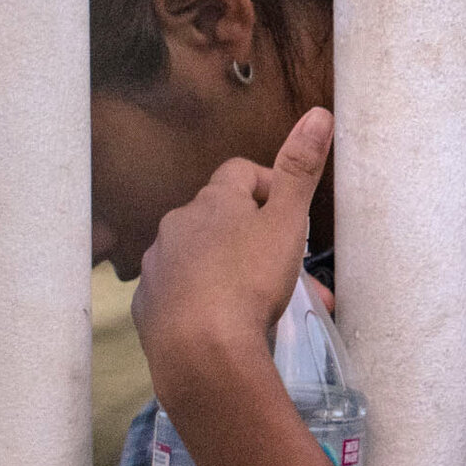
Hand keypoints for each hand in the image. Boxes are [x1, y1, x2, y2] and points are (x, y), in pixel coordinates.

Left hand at [131, 107, 333, 401]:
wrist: (200, 351)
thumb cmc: (248, 282)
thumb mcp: (287, 223)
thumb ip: (300, 169)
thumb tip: (318, 113)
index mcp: (211, 202)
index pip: (240, 172)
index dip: (268, 186)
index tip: (289, 216)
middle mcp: (176, 226)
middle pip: (220, 219)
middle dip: (253, 239)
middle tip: (286, 272)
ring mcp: (157, 266)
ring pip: (198, 258)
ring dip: (227, 270)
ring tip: (261, 304)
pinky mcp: (147, 305)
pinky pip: (178, 293)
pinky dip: (200, 301)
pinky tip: (224, 324)